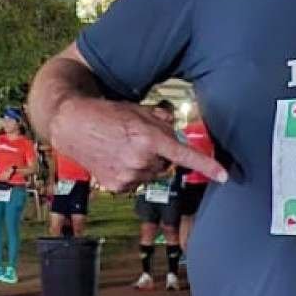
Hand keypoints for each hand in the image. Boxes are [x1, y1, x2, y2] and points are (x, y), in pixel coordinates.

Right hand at [46, 95, 227, 189]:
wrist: (71, 123)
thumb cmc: (105, 113)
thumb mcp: (138, 109)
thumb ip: (162, 121)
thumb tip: (175, 132)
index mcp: (149, 138)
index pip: (184, 155)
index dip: (207, 166)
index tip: (224, 176)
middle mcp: (140, 159)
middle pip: (166, 163)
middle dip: (159, 153)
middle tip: (138, 139)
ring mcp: (128, 175)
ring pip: (151, 173)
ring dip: (145, 163)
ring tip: (123, 147)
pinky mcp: (117, 186)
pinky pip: (135, 182)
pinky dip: (130, 172)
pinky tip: (115, 158)